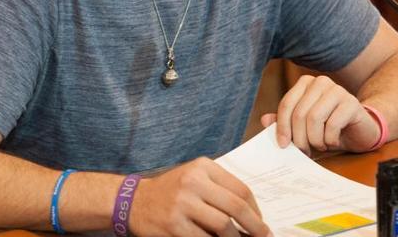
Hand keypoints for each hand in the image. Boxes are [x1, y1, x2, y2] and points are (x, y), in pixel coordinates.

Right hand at [129, 157, 271, 236]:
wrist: (133, 202)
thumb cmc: (171, 191)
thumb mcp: (194, 178)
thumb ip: (220, 189)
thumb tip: (252, 214)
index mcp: (202, 167)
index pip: (240, 189)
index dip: (256, 209)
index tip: (261, 222)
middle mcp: (193, 182)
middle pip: (236, 206)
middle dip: (255, 226)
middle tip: (264, 236)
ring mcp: (183, 204)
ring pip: (223, 225)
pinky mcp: (174, 225)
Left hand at [261, 75, 380, 154]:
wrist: (359, 131)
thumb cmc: (328, 128)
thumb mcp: (304, 127)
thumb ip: (285, 122)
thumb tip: (264, 120)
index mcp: (306, 83)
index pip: (287, 104)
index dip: (282, 126)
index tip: (283, 145)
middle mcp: (321, 82)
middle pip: (299, 113)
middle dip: (299, 138)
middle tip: (304, 151)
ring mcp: (338, 90)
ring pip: (314, 118)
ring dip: (315, 139)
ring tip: (319, 146)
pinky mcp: (351, 103)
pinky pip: (332, 124)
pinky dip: (329, 139)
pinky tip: (332, 141)